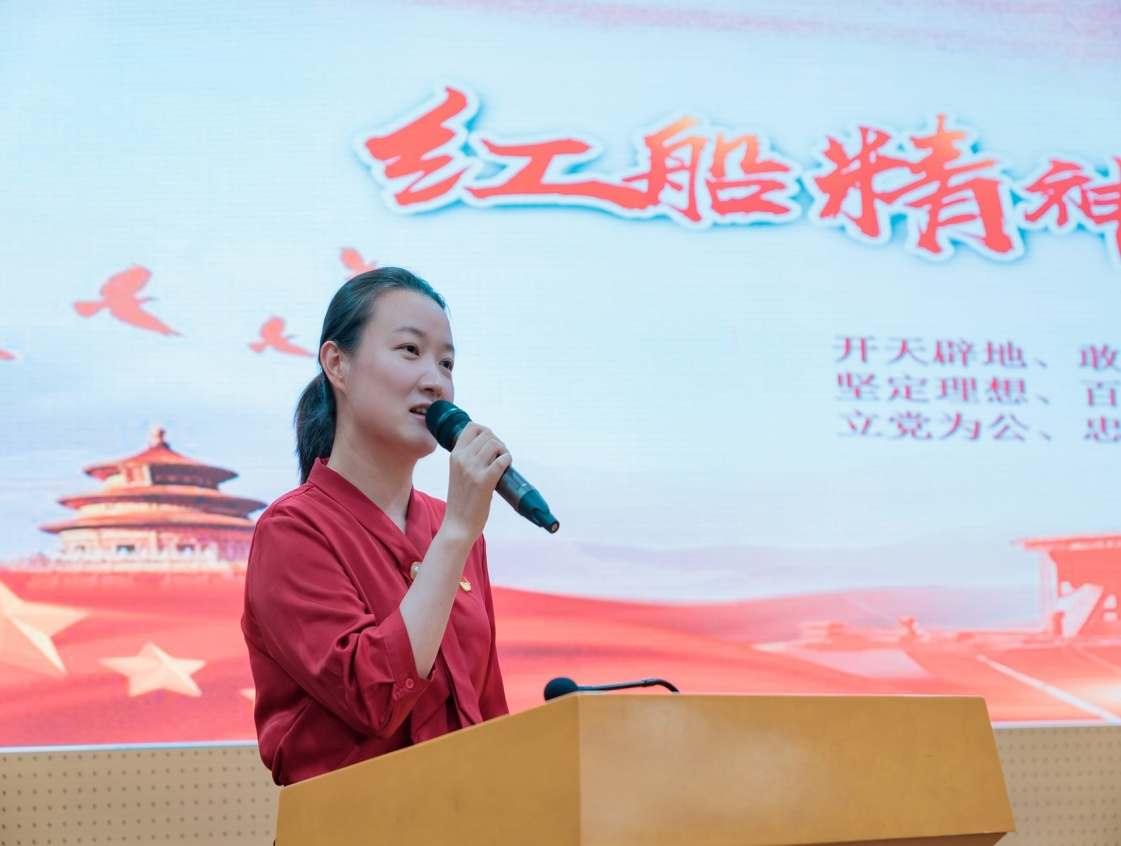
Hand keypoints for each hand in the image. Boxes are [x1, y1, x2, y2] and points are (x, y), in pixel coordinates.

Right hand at [442, 422, 511, 540]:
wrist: (457, 524)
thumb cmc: (461, 501)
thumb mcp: (458, 473)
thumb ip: (468, 459)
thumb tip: (488, 447)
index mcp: (455, 456)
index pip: (471, 427)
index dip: (485, 430)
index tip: (490, 442)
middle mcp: (462, 459)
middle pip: (487, 434)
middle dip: (497, 442)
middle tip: (500, 455)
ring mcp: (473, 470)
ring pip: (495, 444)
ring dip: (504, 450)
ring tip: (503, 462)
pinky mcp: (484, 481)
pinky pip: (502, 460)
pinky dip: (508, 460)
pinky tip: (507, 467)